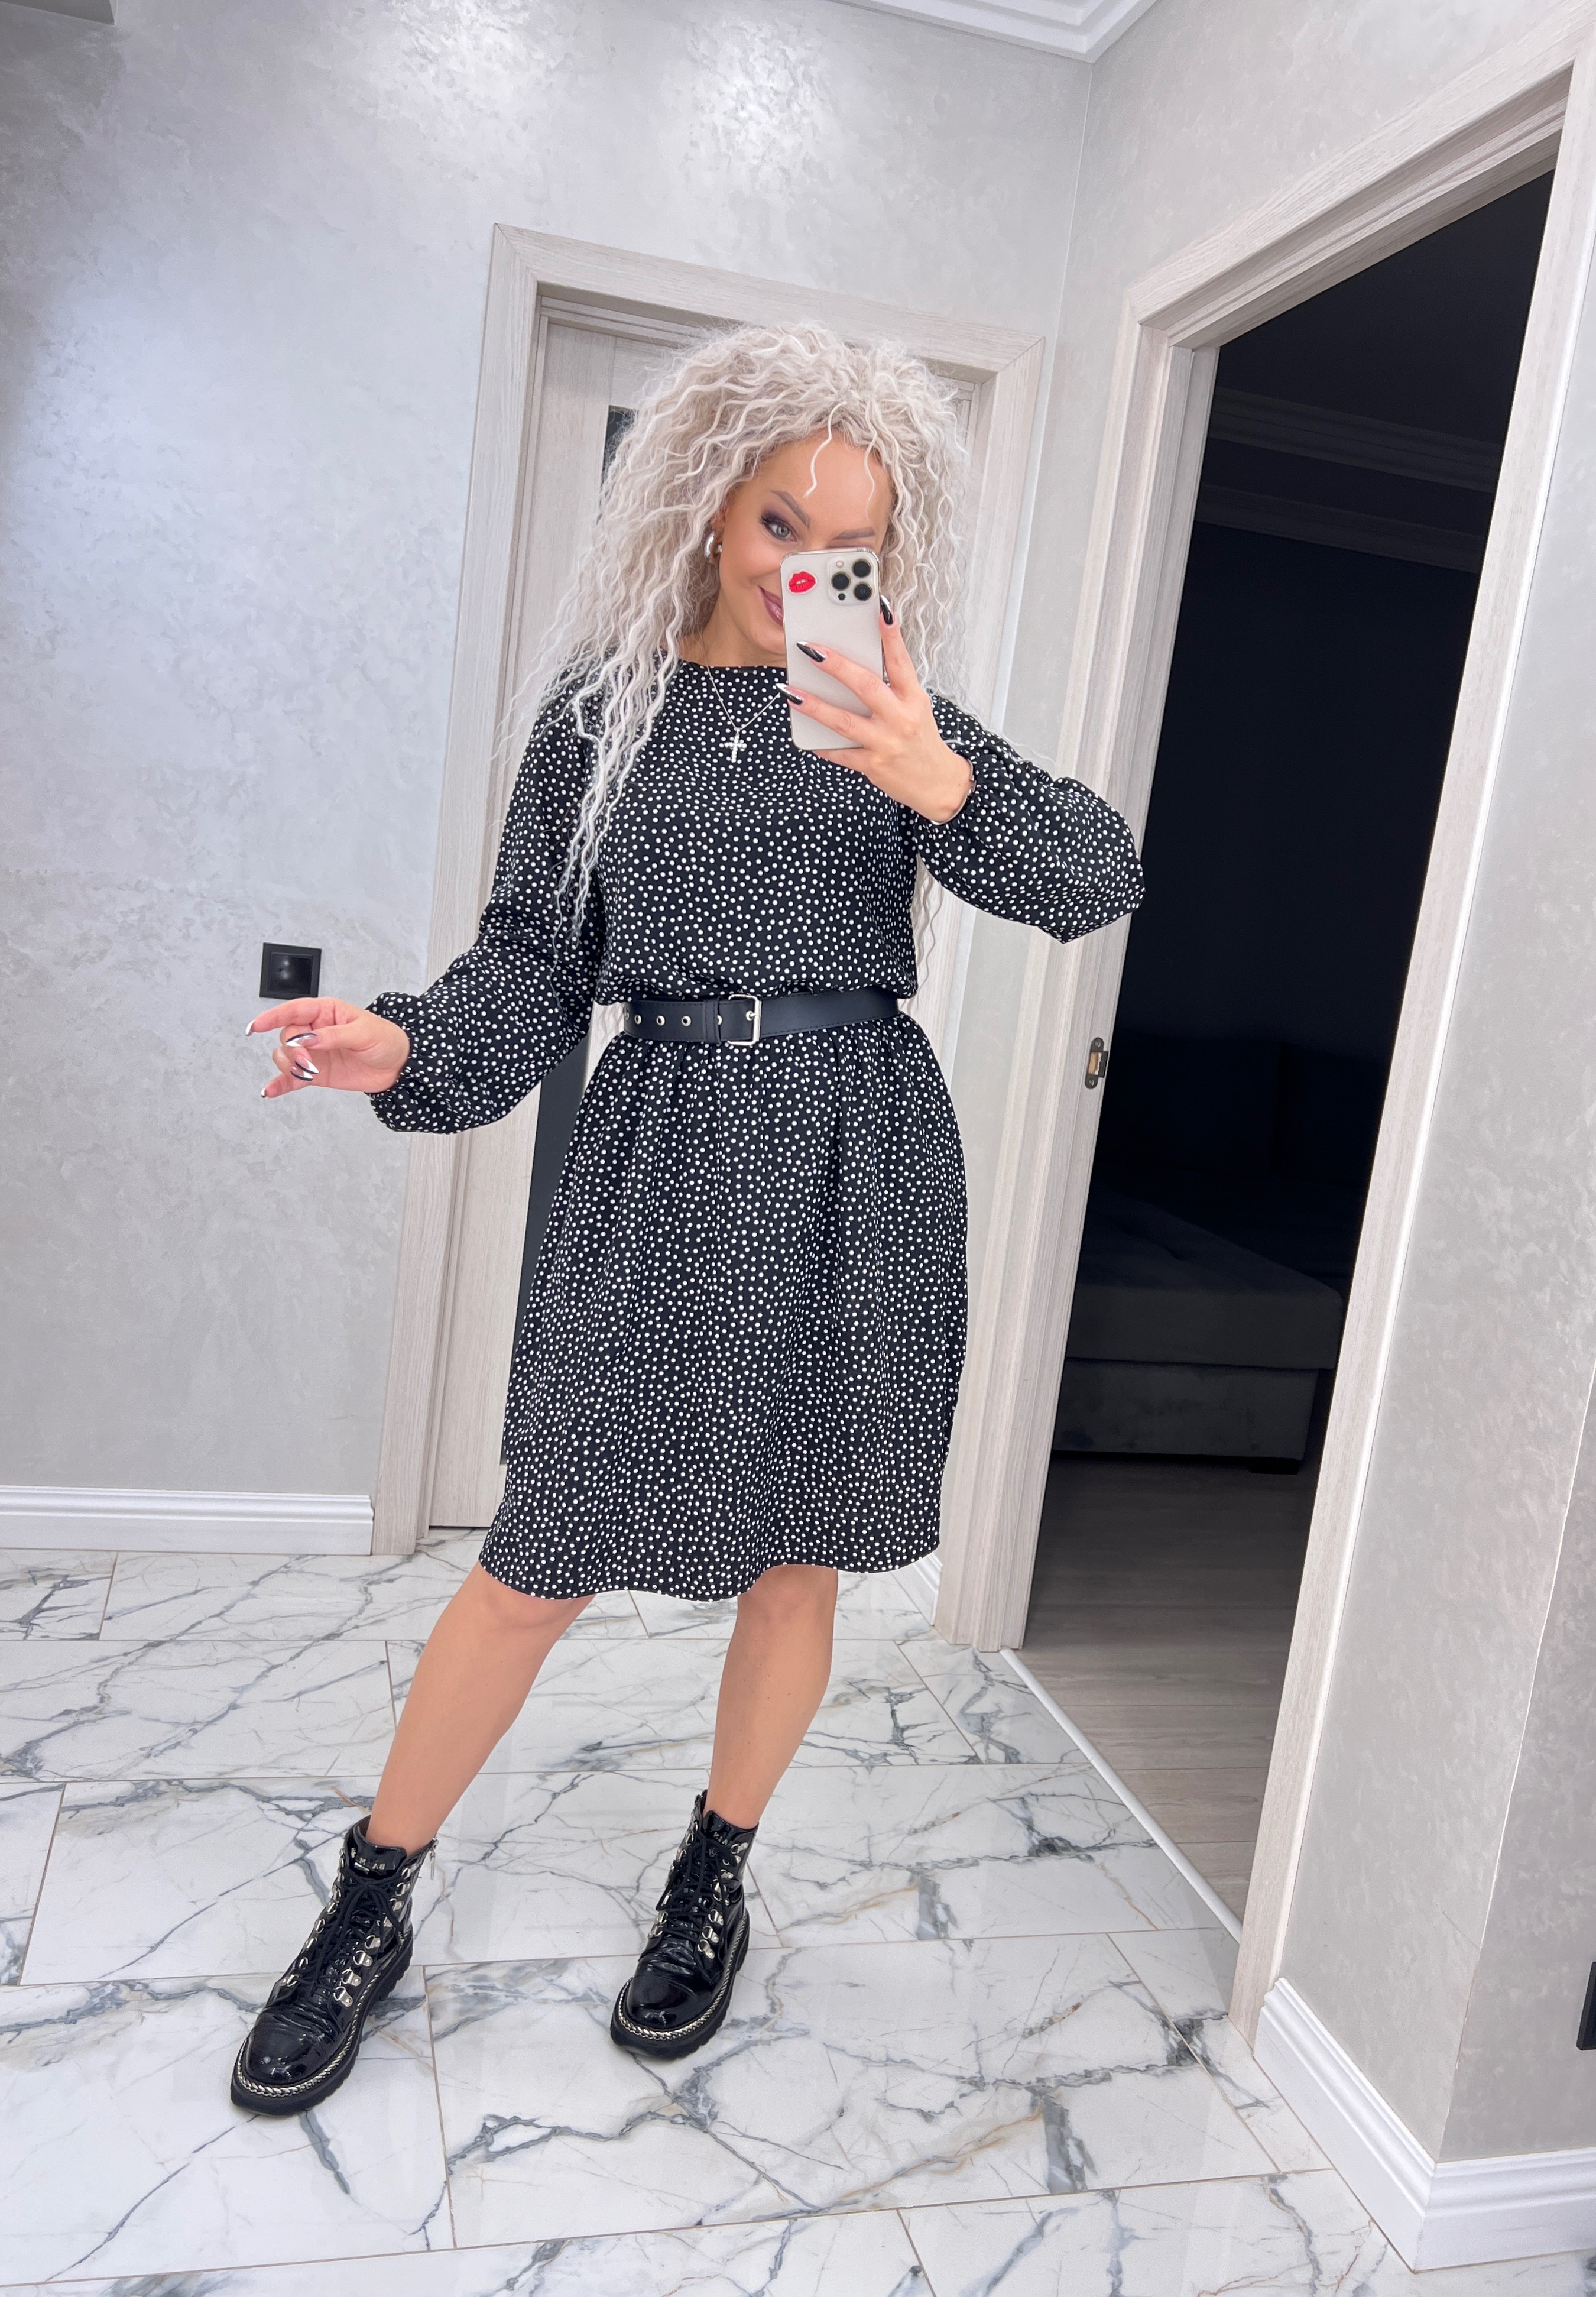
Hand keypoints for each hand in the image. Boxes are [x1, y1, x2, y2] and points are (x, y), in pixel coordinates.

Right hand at [246, 997, 410, 1100]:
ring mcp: (314, 1053)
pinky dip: (280, 1084)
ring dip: (289, 1066)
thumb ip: (332, 1035)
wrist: (398, 1065)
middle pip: (287, 1037)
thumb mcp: (363, 1032)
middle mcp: (315, 1031)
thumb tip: (306, 1039)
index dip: (272, 1017)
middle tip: (308, 1061)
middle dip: (292, 1050)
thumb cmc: (385, 1039)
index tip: (256, 1026)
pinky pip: (292, 1079)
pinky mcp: (317, 1074)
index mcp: (325, 1012)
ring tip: (308, 1073)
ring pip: (285, 1057)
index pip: (293, 1011)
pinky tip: (270, 1091)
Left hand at [783, 609, 973, 822]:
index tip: (881, 609)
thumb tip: (857, 664)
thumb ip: (892, 687)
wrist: (938, 784)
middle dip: (836, 666)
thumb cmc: (921, 740)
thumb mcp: (916, 707)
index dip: (891, 635)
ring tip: (790, 691)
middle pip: (866, 687)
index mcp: (913, 699)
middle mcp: (900, 718)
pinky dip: (822, 745)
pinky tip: (804, 735)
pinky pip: (841, 754)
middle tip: (811, 648)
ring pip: (844, 721)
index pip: (901, 661)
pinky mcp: (873, 765)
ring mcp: (886, 743)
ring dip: (813, 705)